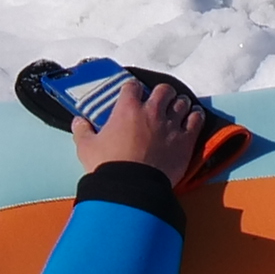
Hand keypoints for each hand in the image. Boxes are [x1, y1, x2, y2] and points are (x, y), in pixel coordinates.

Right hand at [70, 72, 216, 185]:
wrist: (131, 187)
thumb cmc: (107, 166)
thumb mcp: (86, 148)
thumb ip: (82, 132)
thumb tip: (78, 122)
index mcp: (127, 109)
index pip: (132, 86)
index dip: (132, 89)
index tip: (132, 94)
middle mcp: (151, 111)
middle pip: (163, 90)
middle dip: (162, 93)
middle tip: (160, 100)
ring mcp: (170, 124)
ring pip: (182, 102)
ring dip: (180, 103)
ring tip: (178, 107)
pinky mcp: (185, 140)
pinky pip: (196, 120)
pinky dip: (195, 116)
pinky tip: (194, 116)